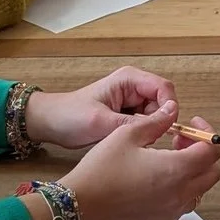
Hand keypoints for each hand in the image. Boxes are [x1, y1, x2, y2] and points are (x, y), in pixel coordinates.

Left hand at [24, 66, 179, 148]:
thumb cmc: (70, 117)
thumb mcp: (103, 122)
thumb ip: (137, 121)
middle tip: (142, 138)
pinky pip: (146, 123)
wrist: (50, 124)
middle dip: (158, 121)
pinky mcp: (128, 113)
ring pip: (156, 115)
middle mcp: (134, 86)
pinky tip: (128, 141)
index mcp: (129, 79)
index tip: (163, 129)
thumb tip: (167, 119)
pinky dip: (141, 133)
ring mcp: (131, 100)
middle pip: (163, 102)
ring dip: (149, 129)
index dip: (169, 108)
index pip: (164, 88)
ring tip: (130, 140)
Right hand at [57, 100, 219, 219]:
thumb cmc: (100, 170)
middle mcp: (179, 194)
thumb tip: (172, 112)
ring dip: (192, 174)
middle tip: (179, 143)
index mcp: (176, 169)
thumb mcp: (127, 134)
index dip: (206, 133)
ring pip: (199, 191)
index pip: (212, 150)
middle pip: (212, 172)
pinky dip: (178, 192)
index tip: (190, 126)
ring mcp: (171, 213)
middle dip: (202, 154)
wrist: (80, 206)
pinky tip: (156, 182)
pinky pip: (181, 207)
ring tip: (167, 162)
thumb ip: (156, 122)